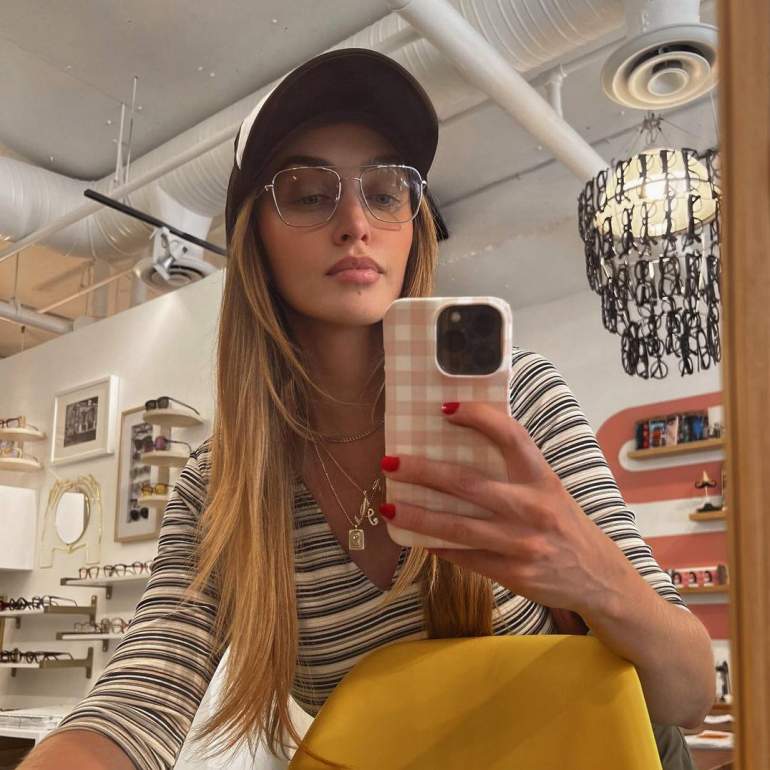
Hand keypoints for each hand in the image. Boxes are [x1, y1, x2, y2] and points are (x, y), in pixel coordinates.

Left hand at [379, 402, 640, 618]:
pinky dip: (439, 547)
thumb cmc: (564, 524)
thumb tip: (456, 451)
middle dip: (423, 472)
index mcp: (543, 479)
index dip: (479, 417)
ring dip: (418, 517)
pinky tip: (418, 539)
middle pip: (468, 484)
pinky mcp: (514, 574)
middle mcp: (534, 508)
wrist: (598, 578)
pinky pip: (467, 558)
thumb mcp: (549, 489)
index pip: (511, 437)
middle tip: (390, 463)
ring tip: (389, 508)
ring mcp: (523, 544)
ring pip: (459, 527)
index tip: (444, 408)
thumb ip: (515, 472)